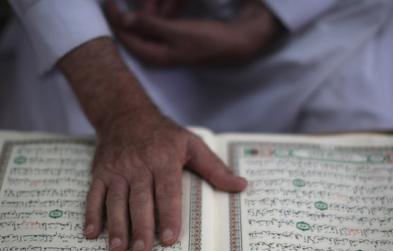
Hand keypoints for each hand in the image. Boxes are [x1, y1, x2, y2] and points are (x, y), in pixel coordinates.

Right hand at [84, 107, 246, 250]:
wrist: (126, 114)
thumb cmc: (164, 133)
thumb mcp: (193, 144)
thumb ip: (215, 168)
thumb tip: (240, 186)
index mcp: (164, 159)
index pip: (168, 191)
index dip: (168, 215)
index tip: (169, 237)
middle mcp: (139, 165)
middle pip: (140, 200)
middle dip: (141, 227)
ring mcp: (117, 169)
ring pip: (116, 201)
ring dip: (116, 226)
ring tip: (118, 249)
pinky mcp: (100, 172)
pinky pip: (94, 194)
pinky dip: (92, 214)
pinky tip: (92, 232)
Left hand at [104, 0, 283, 65]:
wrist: (236, 44)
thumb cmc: (209, 40)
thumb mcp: (178, 32)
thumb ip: (150, 25)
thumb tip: (124, 20)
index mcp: (154, 55)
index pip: (125, 37)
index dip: (114, 18)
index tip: (107, 0)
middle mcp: (157, 53)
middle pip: (133, 31)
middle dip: (131, 12)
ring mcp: (166, 46)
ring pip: (146, 25)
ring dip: (145, 10)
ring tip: (152, 0)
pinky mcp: (174, 39)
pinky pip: (158, 23)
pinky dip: (157, 13)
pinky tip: (161, 5)